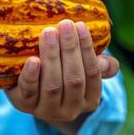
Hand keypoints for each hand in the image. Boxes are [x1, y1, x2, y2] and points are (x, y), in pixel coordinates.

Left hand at [5, 20, 118, 134]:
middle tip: (64, 24)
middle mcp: (70, 110)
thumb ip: (98, 65)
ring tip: (48, 33)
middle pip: (74, 79)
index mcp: (89, 100)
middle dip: (70, 50)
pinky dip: (31, 76)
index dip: (87, 49)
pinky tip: (32, 60)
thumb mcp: (80, 69)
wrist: (28, 93)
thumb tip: (109, 63)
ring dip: (52, 57)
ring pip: (53, 85)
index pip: (92, 73)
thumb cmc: (60, 73)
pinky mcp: (24, 106)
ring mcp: (47, 110)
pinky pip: (29, 92)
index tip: (80, 25)